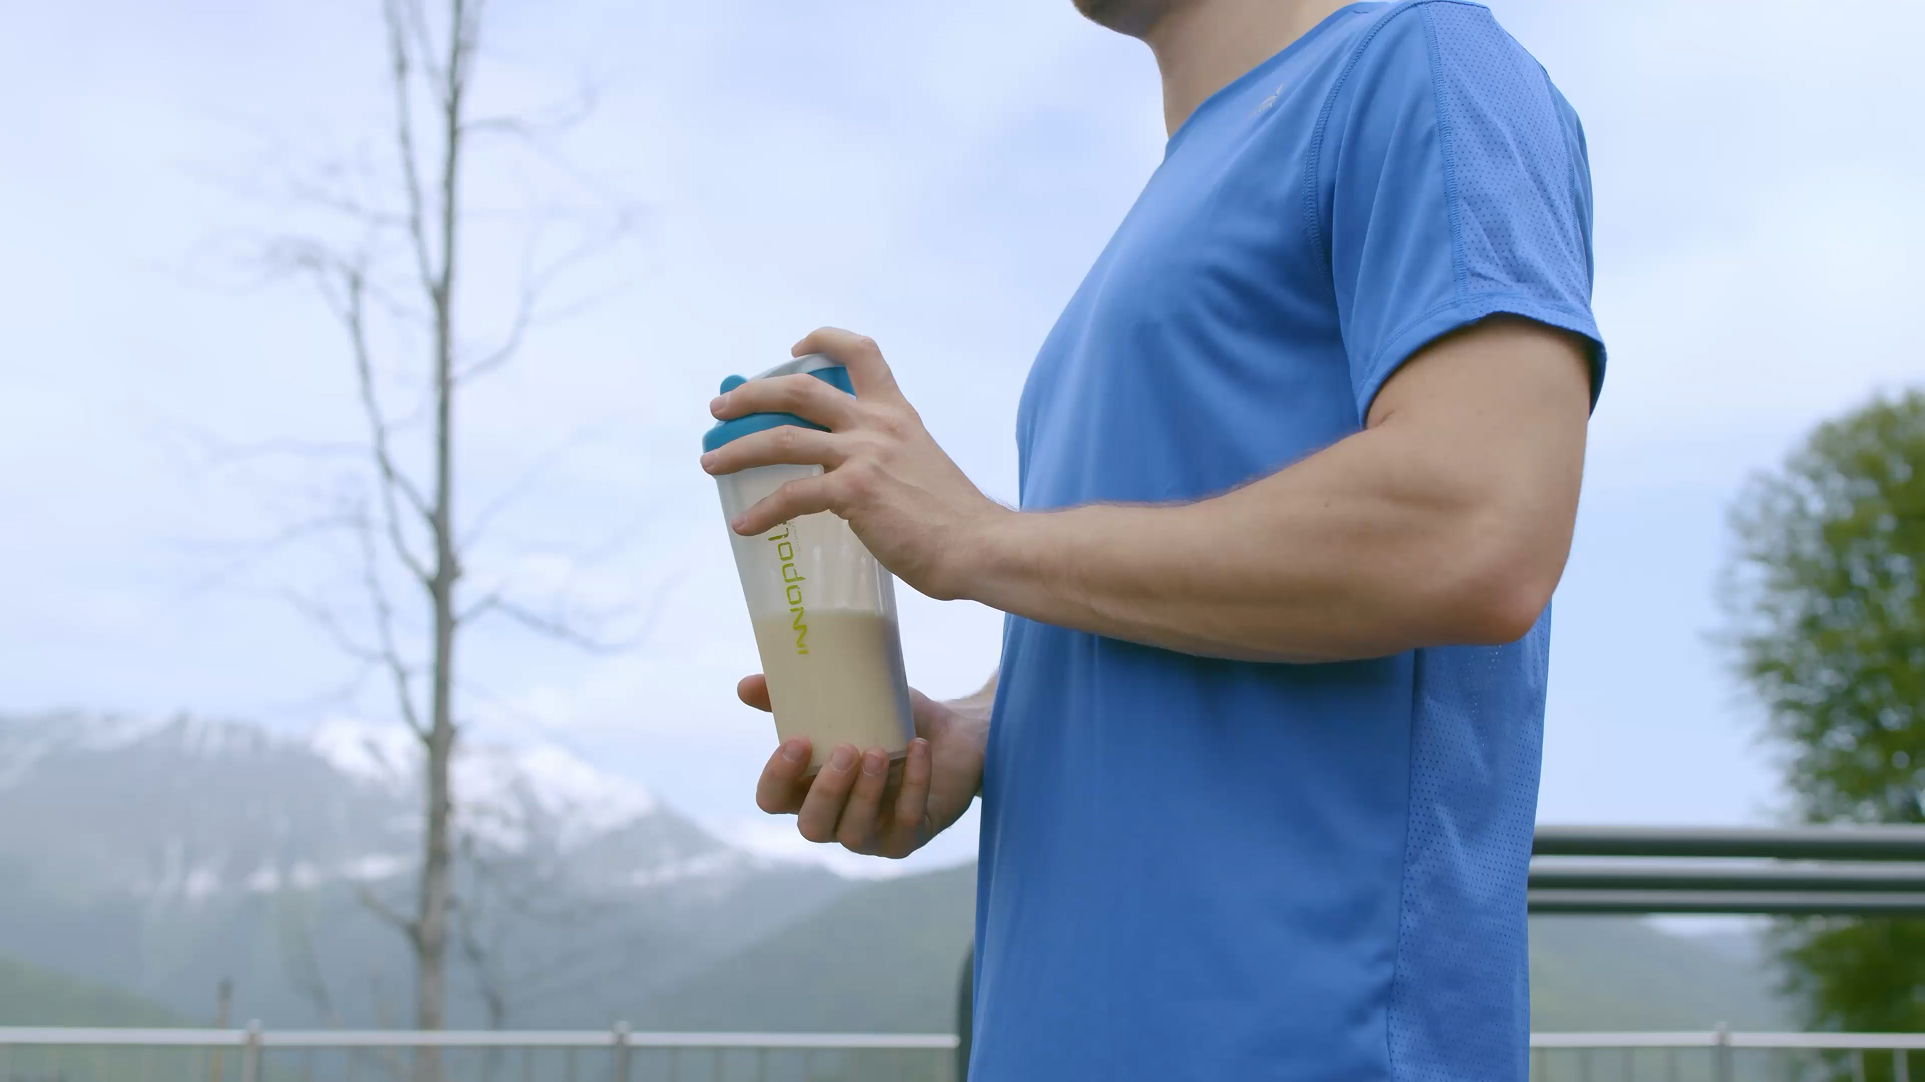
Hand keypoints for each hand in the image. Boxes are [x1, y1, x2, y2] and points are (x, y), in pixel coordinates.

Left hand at [699, 327, 1007, 600]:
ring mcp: (864, 456)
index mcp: (897, 414)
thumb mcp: (921, 464)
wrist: (979, 545)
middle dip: (751, 395)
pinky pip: (792, 496)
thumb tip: (850, 477)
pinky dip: (762, 512)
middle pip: (800, 388)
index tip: (793, 349)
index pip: (862, 352)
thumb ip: (886, 458)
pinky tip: (744, 526)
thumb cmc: (953, 519)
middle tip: (720, 410)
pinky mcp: (854, 493)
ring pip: (783, 438)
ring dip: (737, 449)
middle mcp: (878, 424)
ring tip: (710, 462)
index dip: (823, 340)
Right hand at [742, 674, 987, 858]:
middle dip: (827, 791)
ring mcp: (872, 835)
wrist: (953, 733)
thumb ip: (797, 697)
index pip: (772, 800)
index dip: (777, 778)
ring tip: (880, 750)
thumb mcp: (847, 702)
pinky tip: (918, 751)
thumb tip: (745, 686)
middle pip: (811, 827)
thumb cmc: (890, 721)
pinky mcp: (909, 838)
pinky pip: (905, 823)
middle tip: (847, 750)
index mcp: (807, 789)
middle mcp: (834, 819)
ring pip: (854, 833)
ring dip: (866, 792)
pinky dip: (912, 785)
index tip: (798, 742)